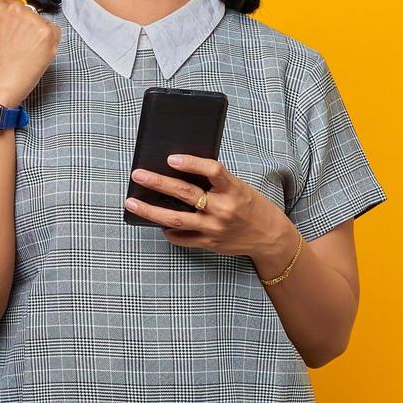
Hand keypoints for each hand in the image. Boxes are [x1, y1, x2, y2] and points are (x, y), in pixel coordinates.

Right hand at [0, 0, 59, 106]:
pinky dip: (47, 45)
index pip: (10, 10)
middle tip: (11, 52)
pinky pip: (54, 33)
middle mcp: (15, 8)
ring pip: (39, 23)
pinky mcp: (48, 34)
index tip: (2, 44)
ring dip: (34, 38)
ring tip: (21, 55)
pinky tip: (33, 57)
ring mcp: (33, 21)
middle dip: (21, 31)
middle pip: (26, 15)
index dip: (8, 29)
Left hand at [124, 154, 289, 255]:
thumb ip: (215, 182)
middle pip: (185, 194)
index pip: (212, 171)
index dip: (191, 163)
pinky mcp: (209, 244)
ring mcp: (214, 229)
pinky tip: (158, 224)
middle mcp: (223, 209)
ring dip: (150, 210)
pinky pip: (182, 238)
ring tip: (132, 202)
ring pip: (176, 219)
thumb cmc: (252, 206)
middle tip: (137, 174)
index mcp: (234, 190)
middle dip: (158, 183)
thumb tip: (179, 170)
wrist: (270, 237)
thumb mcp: (239, 187)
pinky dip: (168, 231)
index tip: (171, 158)